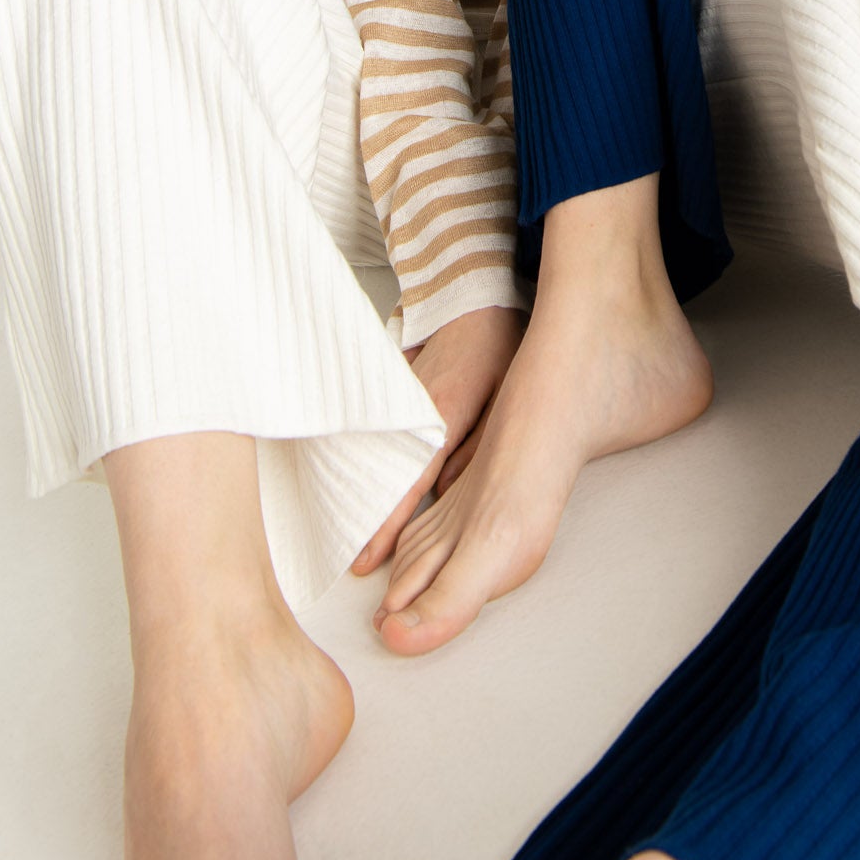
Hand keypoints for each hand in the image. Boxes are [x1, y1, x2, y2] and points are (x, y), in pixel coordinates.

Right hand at [349, 305, 524, 574]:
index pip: (413, 481)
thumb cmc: (496, 345)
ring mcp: (400, 400)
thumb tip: (456, 490)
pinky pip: (383, 433)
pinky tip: (366, 491)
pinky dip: (374, 463)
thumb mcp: (505, 393)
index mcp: (444, 414)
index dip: (392, 522)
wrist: (472, 297)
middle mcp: (413, 411)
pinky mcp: (396, 391)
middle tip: (357, 562)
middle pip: (388, 476)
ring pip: (381, 455)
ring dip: (369, 494)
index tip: (371, 556)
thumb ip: (483, 444)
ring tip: (354, 537)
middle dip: (371, 522)